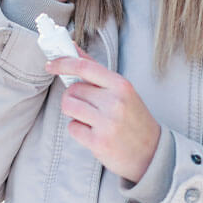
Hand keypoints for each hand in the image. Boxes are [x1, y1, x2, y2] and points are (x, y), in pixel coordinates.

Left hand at [46, 50, 159, 183]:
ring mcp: (106, 123)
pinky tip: (94, 133)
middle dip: (73, 96)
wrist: (152, 153)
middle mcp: (114, 102)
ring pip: (68, 106)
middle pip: (73, 89)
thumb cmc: (133, 119)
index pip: (84, 67)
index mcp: (120, 85)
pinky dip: (78, 130)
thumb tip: (73, 49)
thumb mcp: (122, 91)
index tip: (51, 64)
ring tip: (90, 119)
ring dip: (73, 112)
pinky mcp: (98, 142)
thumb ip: (97, 73)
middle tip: (88, 106)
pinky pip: (72, 127)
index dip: (63, 63)